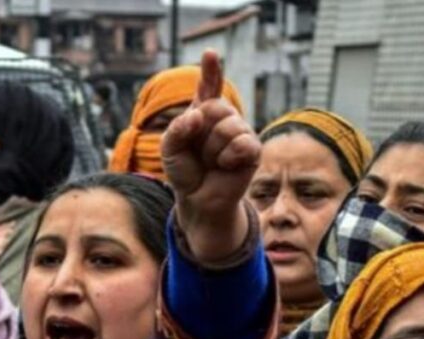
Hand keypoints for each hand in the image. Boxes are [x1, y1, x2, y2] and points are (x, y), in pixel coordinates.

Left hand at [163, 50, 259, 264]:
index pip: (208, 87)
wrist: (198, 200)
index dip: (211, 71)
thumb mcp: (169, 149)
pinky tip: (226, 166)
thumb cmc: (186, 172)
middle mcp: (224, 118)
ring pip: (229, 126)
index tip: (210, 54)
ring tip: (212, 162)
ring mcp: (241, 132)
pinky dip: (228, 158)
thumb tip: (197, 116)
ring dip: (213, 150)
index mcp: (202, 113)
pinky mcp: (254, 150)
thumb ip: (177, 129)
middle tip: (200, 152)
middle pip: (216, 107)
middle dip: (202, 132)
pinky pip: (243, 144)